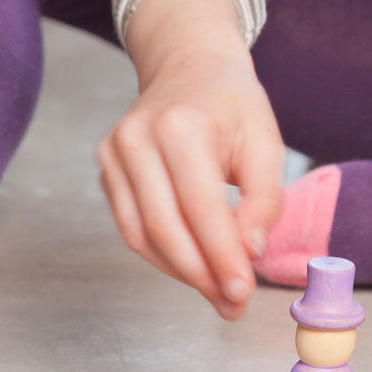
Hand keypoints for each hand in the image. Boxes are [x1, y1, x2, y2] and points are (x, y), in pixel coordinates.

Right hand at [98, 0, 284, 319]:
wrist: (190, 67)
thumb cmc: (233, 105)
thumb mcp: (266, 141)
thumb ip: (265, 198)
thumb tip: (250, 252)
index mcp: (181, 126)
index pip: (200, 206)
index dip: (221, 256)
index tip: (242, 291)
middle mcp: (137, 139)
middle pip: (165, 227)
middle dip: (201, 275)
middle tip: (232, 304)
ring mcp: (113, 153)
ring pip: (142, 235)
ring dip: (181, 273)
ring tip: (218, 294)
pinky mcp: (106, 169)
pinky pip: (131, 227)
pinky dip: (162, 255)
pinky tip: (193, 267)